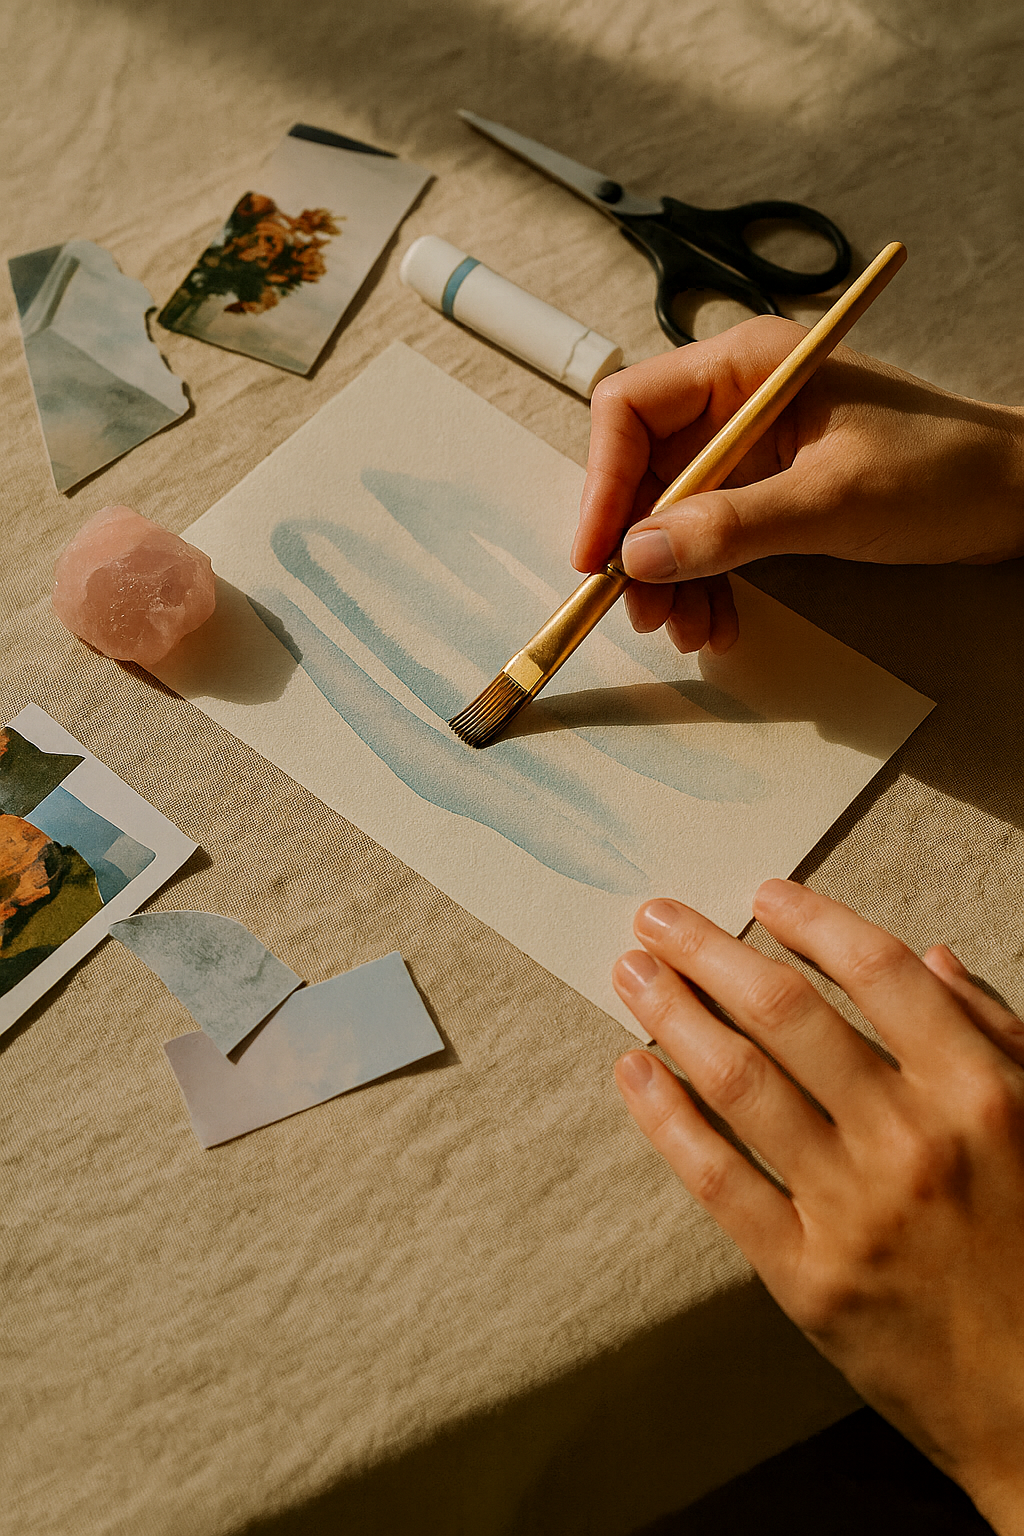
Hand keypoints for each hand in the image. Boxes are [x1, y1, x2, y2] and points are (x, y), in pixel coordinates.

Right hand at [573, 318, 1023, 654]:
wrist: (1013, 498)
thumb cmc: (942, 471)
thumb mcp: (832, 500)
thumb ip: (732, 526)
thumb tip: (640, 555)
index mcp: (746, 366)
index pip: (632, 409)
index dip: (603, 482)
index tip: (600, 553)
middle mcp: (737, 400)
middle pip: (643, 470)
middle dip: (638, 547)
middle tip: (642, 610)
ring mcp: (752, 448)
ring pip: (672, 514)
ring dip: (670, 577)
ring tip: (687, 629)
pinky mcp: (769, 490)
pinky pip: (710, 537)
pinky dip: (705, 582)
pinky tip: (717, 621)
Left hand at [612, 880, 1023, 1533]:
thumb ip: (994, 1033)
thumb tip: (928, 955)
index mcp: (980, 1091)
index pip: (876, 970)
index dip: (812, 920)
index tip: (763, 892)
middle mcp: (913, 1139)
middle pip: (785, 1014)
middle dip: (709, 952)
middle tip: (657, 919)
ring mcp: (854, 1211)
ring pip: (739, 1085)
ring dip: (672, 1016)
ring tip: (631, 975)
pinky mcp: (806, 1278)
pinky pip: (719, 1179)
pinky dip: (666, 1118)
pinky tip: (635, 1071)